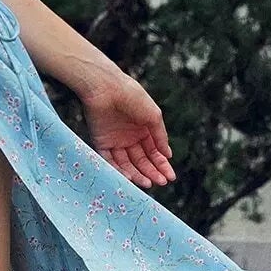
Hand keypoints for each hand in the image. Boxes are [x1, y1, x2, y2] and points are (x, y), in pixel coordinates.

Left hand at [75, 68, 174, 190]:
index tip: (170, 177)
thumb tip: (168, 155)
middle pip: (141, 160)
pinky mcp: (100, 142)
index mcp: (143, 130)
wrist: (106, 87)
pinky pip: (109, 160)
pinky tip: (130, 177)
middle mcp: (129, 137)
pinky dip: (119, 169)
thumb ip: (160, 136)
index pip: (154, 152)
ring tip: (148, 183)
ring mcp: (115, 141)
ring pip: (127, 163)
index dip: (162, 165)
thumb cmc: (132, 97)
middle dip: (152, 172)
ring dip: (138, 174)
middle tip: (162, 182)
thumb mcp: (153, 116)